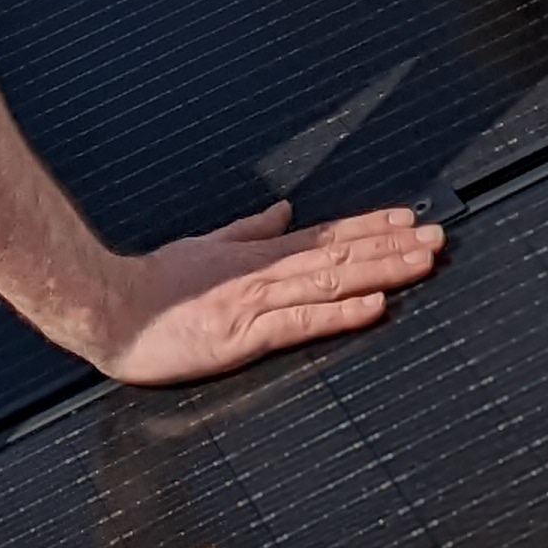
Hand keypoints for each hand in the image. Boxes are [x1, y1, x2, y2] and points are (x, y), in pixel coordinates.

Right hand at [88, 202, 446, 385]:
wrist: (108, 310)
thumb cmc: (151, 284)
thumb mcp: (204, 245)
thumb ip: (247, 232)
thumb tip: (283, 212)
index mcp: (257, 255)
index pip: (327, 237)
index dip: (372, 228)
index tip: (410, 220)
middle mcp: (264, 272)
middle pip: (341, 255)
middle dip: (394, 247)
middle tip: (439, 237)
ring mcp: (257, 302)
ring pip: (333, 281)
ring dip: (383, 270)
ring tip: (423, 260)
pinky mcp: (244, 335)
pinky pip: (302, 322)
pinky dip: (342, 313)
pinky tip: (376, 305)